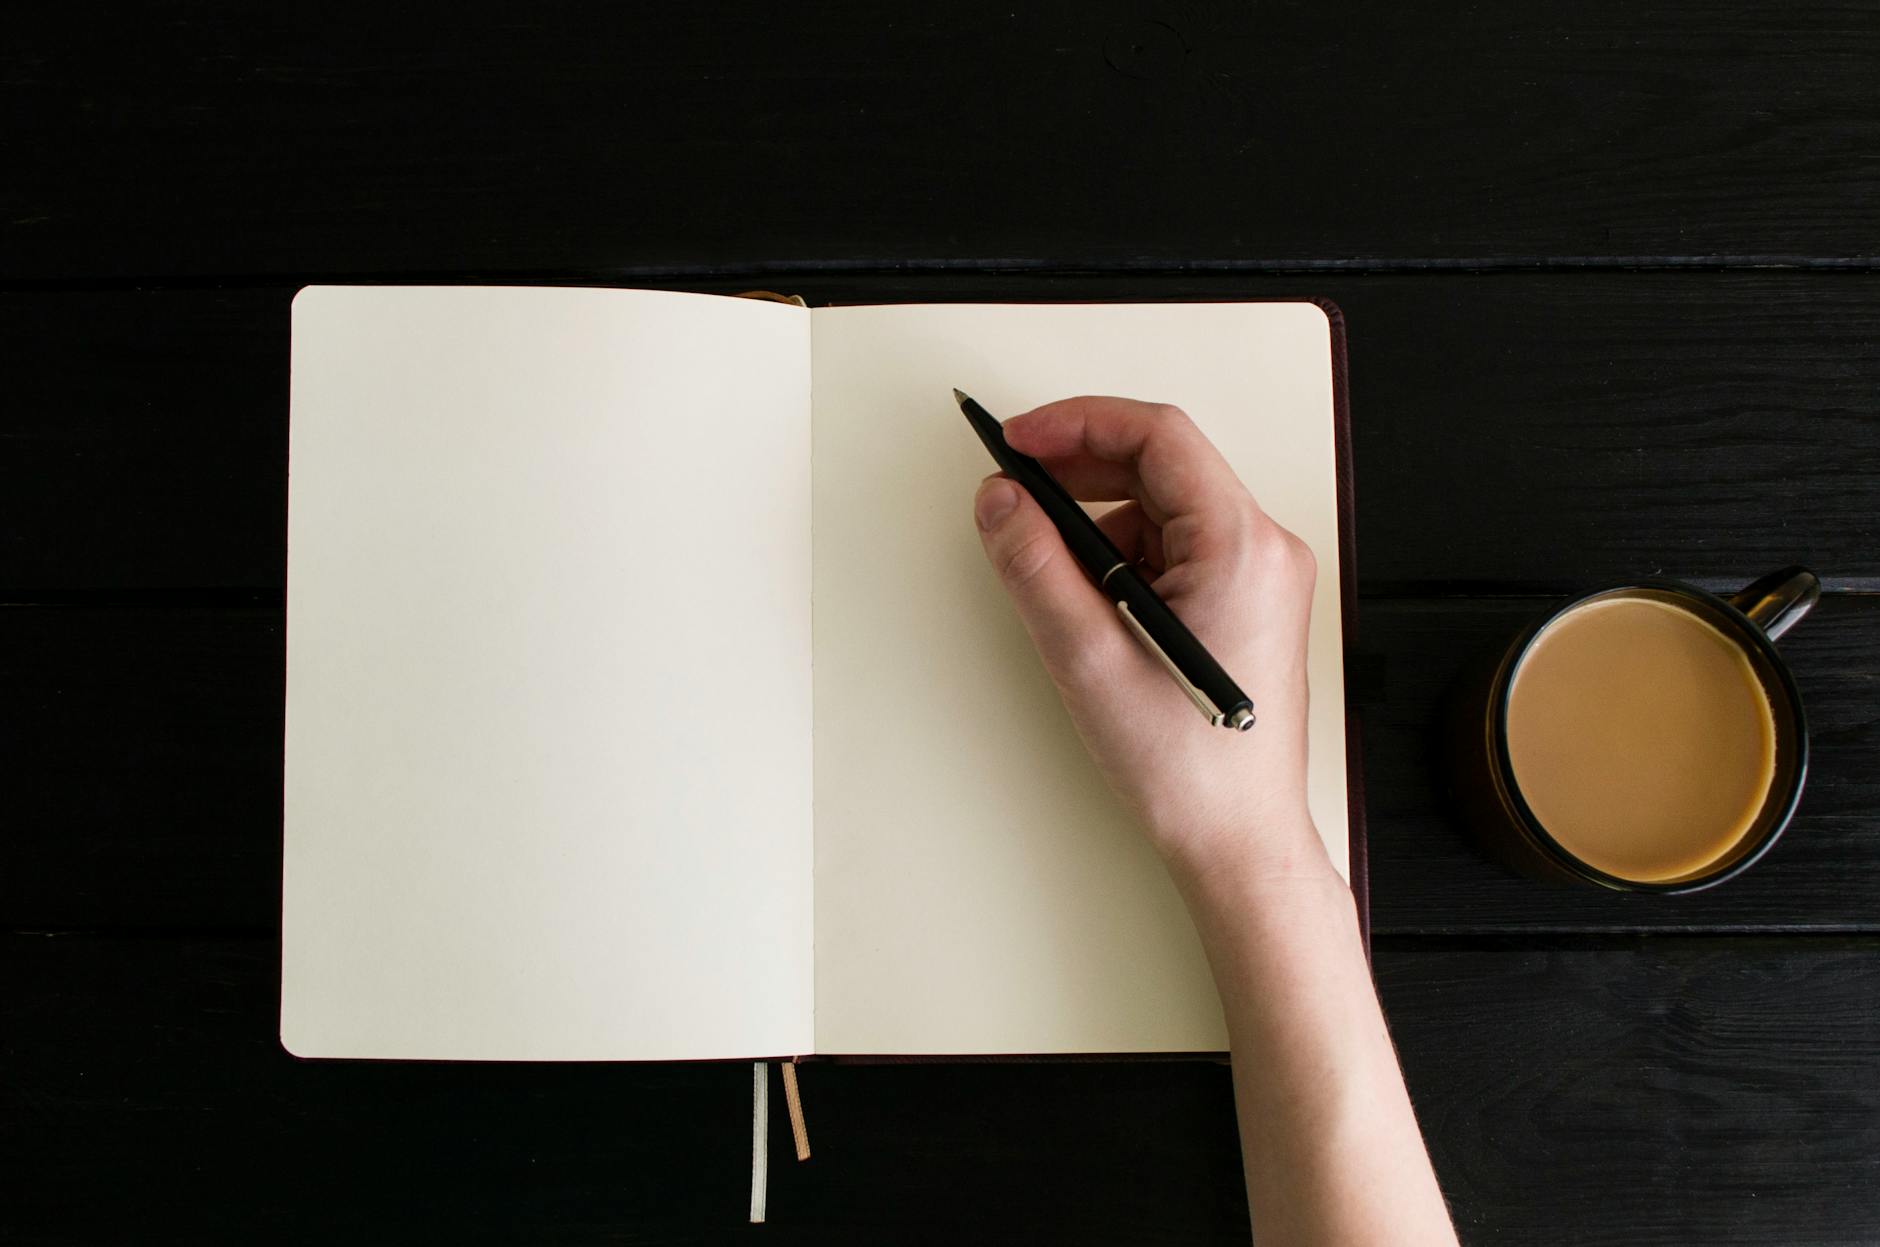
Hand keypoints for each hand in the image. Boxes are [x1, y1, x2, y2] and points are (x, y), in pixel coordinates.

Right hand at [972, 396, 1329, 887]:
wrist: (1238, 839)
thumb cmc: (1190, 768)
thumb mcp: (1088, 658)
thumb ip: (1035, 567)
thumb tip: (1001, 503)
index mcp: (1241, 548)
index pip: (1158, 436)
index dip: (1078, 423)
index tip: (1020, 440)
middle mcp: (1263, 550)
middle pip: (1163, 464)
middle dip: (1080, 467)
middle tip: (1016, 488)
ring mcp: (1260, 576)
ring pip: (1164, 506)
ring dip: (1098, 520)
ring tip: (1049, 569)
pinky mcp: (1246, 602)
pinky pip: (1175, 546)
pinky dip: (1122, 555)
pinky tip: (1089, 602)